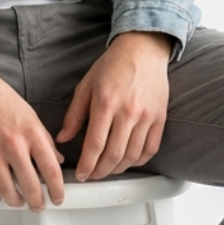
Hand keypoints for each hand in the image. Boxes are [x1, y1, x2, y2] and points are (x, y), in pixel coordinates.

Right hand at [0, 55, 64, 211]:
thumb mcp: (29, 114)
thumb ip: (44, 139)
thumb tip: (57, 160)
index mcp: (31, 133)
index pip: (51, 170)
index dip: (57, 190)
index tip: (58, 198)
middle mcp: (13, 144)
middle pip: (30, 186)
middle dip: (37, 202)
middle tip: (38, 206)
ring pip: (7, 191)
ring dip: (15, 201)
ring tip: (18, 201)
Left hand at [56, 31, 172, 180]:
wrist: (144, 49)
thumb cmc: (113, 66)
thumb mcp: (86, 86)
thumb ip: (74, 115)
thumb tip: (63, 139)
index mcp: (106, 103)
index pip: (95, 144)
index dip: (87, 165)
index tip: (82, 175)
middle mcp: (128, 111)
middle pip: (114, 155)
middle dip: (100, 172)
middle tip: (92, 175)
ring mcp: (147, 116)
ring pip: (132, 155)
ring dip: (118, 169)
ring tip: (107, 170)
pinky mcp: (160, 118)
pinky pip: (150, 149)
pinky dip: (138, 161)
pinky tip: (127, 161)